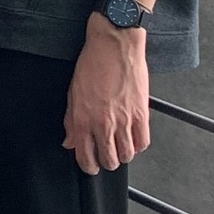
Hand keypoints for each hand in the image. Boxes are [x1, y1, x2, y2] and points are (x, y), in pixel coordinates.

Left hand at [63, 15, 150, 174]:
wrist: (114, 47)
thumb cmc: (92, 65)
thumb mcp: (73, 93)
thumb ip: (71, 121)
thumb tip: (70, 141)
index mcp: (83, 119)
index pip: (85, 156)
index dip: (88, 166)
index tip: (90, 166)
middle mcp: (103, 123)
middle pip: (109, 160)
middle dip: (107, 162)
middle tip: (106, 157)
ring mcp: (124, 121)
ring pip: (127, 155)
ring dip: (123, 155)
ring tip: (120, 148)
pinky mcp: (142, 115)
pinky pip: (143, 142)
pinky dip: (138, 145)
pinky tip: (133, 139)